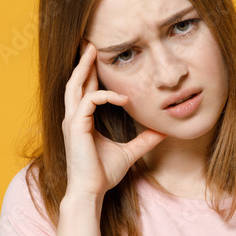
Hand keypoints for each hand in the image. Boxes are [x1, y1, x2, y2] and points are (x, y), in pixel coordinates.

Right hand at [62, 40, 166, 199]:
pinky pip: (89, 100)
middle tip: (91, 43)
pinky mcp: (76, 127)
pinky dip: (106, 95)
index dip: (92, 74)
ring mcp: (72, 121)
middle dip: (83, 62)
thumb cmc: (104, 174)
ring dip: (84, 67)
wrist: (91, 191)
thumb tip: (162, 131)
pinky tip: (124, 99)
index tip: (101, 59)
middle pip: (75, 82)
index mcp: (83, 121)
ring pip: (75, 85)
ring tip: (93, 51)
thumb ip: (144, 139)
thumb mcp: (130, 152)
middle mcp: (74, 118)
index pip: (86, 90)